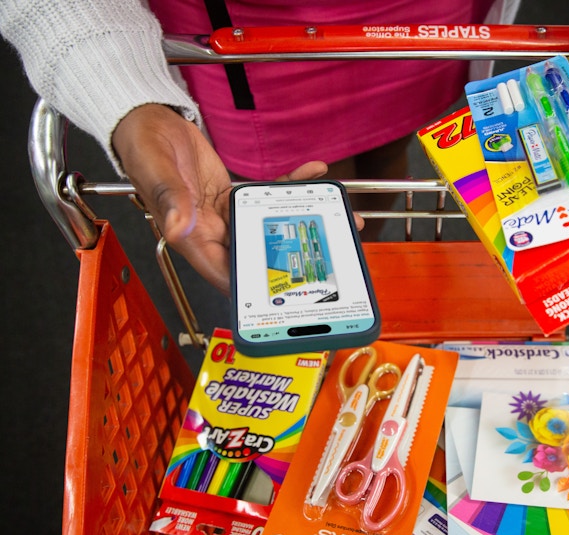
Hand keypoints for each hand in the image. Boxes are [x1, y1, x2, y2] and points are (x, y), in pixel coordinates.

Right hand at [112, 104, 327, 294]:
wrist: (148, 121)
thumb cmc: (142, 147)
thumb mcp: (155, 169)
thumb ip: (169, 198)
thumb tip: (178, 228)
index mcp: (189, 237)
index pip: (225, 272)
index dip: (254, 285)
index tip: (288, 289)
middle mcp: (209, 232)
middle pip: (255, 252)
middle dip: (292, 253)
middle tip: (331, 246)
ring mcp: (223, 216)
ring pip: (265, 226)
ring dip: (299, 219)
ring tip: (336, 212)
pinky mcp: (231, 198)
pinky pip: (264, 198)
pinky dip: (288, 186)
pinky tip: (312, 173)